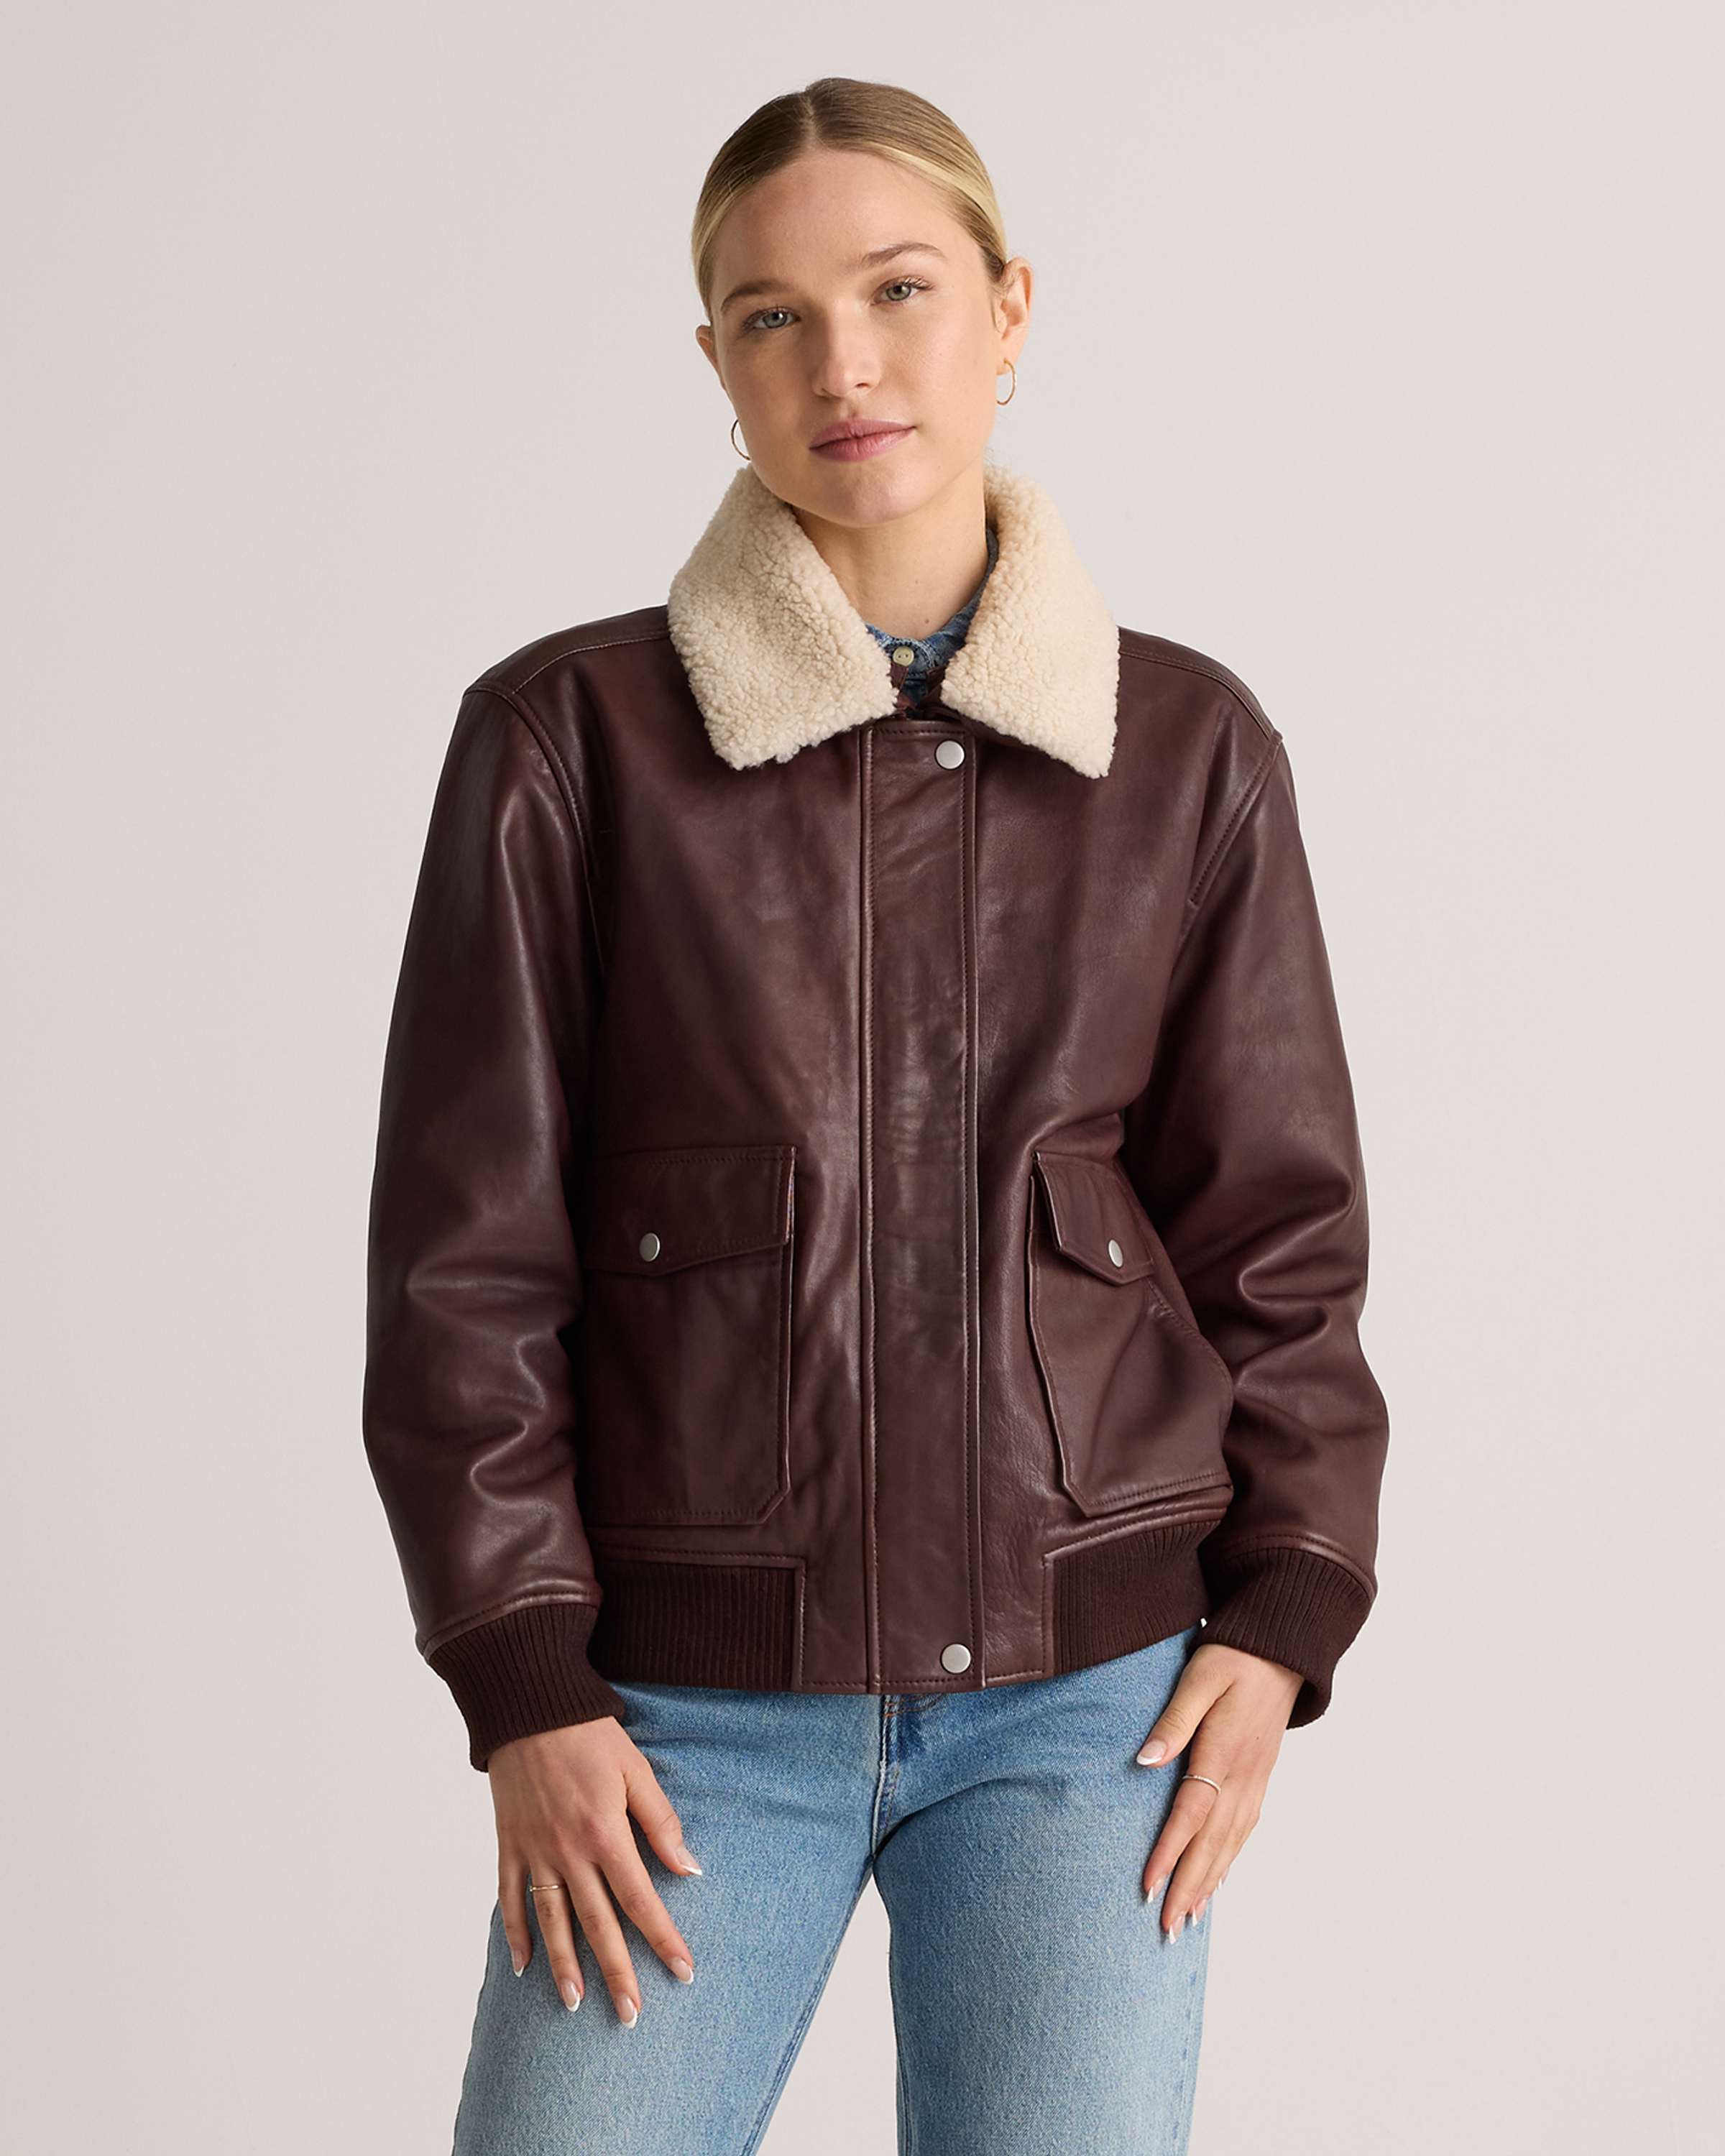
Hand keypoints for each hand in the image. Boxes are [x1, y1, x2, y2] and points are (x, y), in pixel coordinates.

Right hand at [487, 1717, 703, 2024]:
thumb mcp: (635, 1769)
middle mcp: (568, 1851)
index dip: (663, 1938)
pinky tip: (524, 1967)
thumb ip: (661, 1820)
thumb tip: (688, 1868)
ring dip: (564, 1966)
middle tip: (630, 2014)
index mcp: (605, 1833)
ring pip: (551, 1922)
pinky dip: (516, 1934)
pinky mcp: (508, 1844)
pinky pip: (509, 1898)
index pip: (640, 1900)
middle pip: (597, 1924)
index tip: (683, 1972)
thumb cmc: (588, 1732)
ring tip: (576, 2004)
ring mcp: (534, 1851)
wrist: (528, 1705)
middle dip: (616, 1972)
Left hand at [1136, 1642, 1302, 1939]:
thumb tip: (1145, 1760)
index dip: (1169, 1853)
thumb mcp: (1198, 1678)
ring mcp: (1256, 1780)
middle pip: (1212, 1843)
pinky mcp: (1261, 1777)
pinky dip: (1230, 1860)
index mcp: (1223, 1753)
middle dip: (1188, 1887)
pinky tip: (1217, 1880)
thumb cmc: (1233, 1657)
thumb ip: (1173, 1720)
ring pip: (1231, 1843)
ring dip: (1208, 1884)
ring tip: (1188, 1919)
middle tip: (1166, 1928)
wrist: (1282, 1649)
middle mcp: (1243, 1776)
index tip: (1147, 1886)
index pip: (1191, 1814)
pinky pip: (1245, 1829)